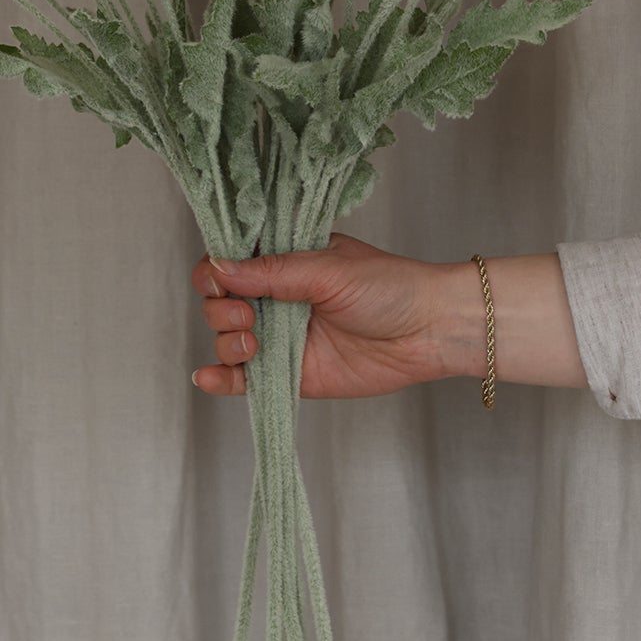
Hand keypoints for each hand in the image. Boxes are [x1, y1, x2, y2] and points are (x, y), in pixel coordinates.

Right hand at [191, 239, 588, 397]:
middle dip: (220, 310)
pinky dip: (221, 379)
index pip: (229, 262)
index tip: (220, 281)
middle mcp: (277, 298)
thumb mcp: (329, 269)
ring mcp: (281, 337)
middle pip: (218, 302)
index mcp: (284, 261)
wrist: (429, 332)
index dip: (215, 272)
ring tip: (254, 345)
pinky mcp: (290, 373)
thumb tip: (219, 267)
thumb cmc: (390, 288)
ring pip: (226, 340)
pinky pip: (244, 379)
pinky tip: (210, 377)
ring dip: (225, 343)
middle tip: (248, 316)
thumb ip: (273, 272)